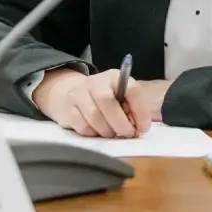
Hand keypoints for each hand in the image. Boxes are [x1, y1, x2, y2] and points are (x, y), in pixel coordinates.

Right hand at [34, 69, 166, 137]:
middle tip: (128, 134)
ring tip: (113, 134)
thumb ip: (131, 108)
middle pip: (108, 102)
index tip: (143, 127)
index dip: (140, 111)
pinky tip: (98, 132)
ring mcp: (79, 94)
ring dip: (107, 131)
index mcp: (115, 77)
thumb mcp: (120, 96)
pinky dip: (94, 134)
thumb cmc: (104, 98)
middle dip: (121, 123)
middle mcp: (96, 82)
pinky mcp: (68, 110)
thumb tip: (139, 127)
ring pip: (94, 116)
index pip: (131, 90)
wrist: (71, 93)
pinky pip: (83, 127)